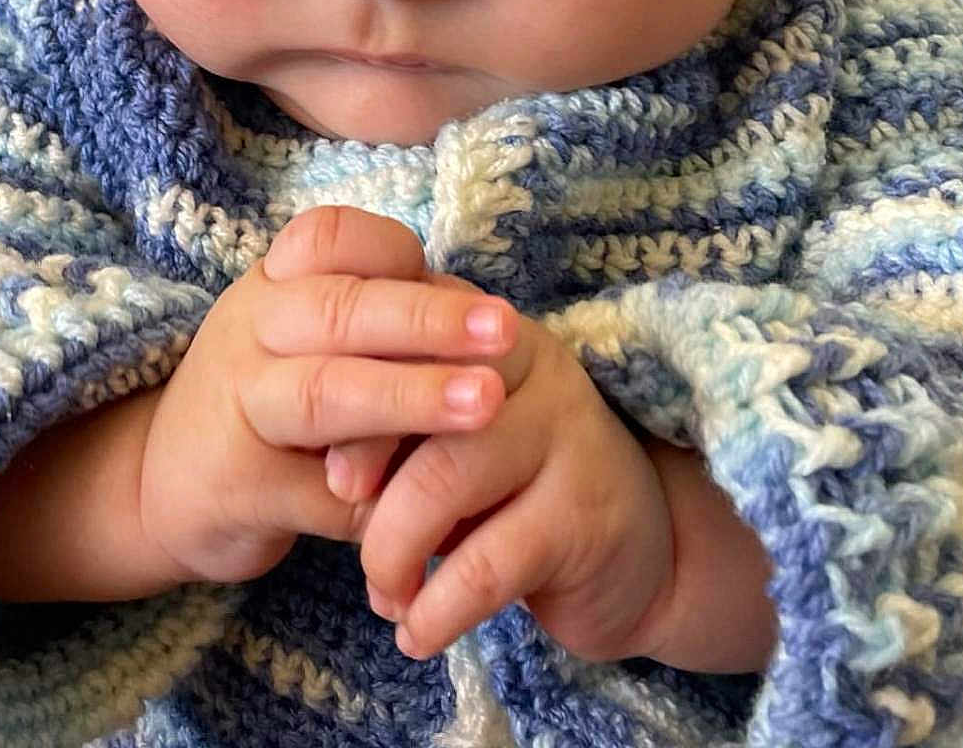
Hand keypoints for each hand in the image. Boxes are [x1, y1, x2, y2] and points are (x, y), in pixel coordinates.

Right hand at [135, 206, 518, 585]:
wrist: (161, 485)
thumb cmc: (266, 397)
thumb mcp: (307, 341)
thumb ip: (381, 328)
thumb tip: (487, 331)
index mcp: (274, 285)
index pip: (329, 239)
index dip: (395, 254)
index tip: (460, 281)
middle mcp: (249, 331)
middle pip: (339, 311)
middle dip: (428, 320)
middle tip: (507, 332)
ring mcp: (235, 407)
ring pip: (325, 393)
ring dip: (409, 397)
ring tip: (486, 404)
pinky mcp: (234, 487)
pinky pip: (319, 495)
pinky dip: (381, 506)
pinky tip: (435, 515)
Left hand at [356, 313, 676, 662]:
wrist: (642, 547)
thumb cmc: (517, 485)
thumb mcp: (452, 440)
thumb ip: (396, 429)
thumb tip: (320, 469)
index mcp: (485, 330)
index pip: (403, 334)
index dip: (351, 390)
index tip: (323, 456)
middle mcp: (530, 363)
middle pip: (423, 396)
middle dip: (365, 460)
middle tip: (337, 510)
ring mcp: (565, 434)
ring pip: (445, 477)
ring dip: (391, 548)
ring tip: (384, 592)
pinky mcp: (585, 514)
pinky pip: (486, 563)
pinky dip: (436, 609)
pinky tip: (417, 633)